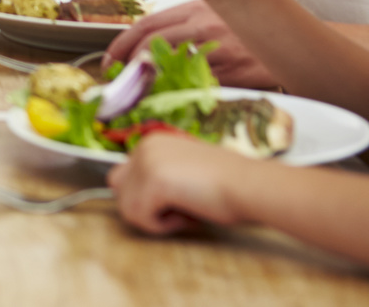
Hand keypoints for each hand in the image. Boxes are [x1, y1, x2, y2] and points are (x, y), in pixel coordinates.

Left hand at [104, 0, 279, 87]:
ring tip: (137, 96)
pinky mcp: (237, 71)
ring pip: (172, 66)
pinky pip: (201, 85)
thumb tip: (150, 50)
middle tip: (116, 82)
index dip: (121, 43)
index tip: (110, 59)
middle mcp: (203, 25)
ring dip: (149, 82)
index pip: (146, 24)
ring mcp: (219, 48)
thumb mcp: (214, 14)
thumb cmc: (250, 26)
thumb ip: (184, 26)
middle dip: (126, 65)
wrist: (291, 37)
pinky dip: (182, 96)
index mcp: (194, 8)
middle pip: (151, 44)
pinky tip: (174, 103)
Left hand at [110, 133, 260, 234]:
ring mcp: (147, 162)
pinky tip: (187, 215)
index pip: (125, 178)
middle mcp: (144, 147)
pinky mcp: (153, 181)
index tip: (175, 201)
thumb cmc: (227, 184)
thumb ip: (160, 176)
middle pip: (119, 191)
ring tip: (184, 211)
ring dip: (154, 219)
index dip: (146, 198)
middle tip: (177, 210)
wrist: (250, 185)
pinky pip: (141, 217)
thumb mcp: (184, 170)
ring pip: (126, 208)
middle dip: (143, 208)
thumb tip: (139, 198)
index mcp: (152, 142)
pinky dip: (163, 226)